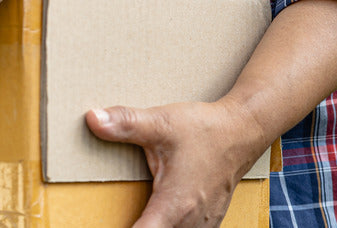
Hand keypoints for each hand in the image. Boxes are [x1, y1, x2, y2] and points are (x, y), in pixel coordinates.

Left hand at [85, 100, 269, 227]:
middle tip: (114, 217)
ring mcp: (202, 224)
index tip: (96, 224)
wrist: (243, 130)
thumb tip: (93, 119)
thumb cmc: (205, 130)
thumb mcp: (161, 123)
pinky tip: (160, 219)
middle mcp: (190, 222)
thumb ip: (126, 123)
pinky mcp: (208, 220)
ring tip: (138, 216)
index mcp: (174, 206)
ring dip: (154, 227)